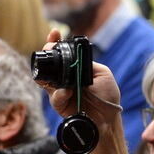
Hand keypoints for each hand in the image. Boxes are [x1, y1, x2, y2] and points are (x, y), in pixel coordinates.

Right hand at [36, 29, 131, 153]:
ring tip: (59, 70)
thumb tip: (73, 59)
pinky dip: (60, 93)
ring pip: (46, 77)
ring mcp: (60, 91)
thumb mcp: (102, 74)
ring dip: (50, 71)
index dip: (57, 43)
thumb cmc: (108, 98)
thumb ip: (87, 64)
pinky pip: (54, 96)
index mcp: (77, 69)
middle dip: (48, 52)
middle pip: (51, 62)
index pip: (64, 54)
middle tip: (49, 46)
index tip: (54, 33)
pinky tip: (68, 92)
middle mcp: (66, 79)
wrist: (106, 120)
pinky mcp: (59, 105)